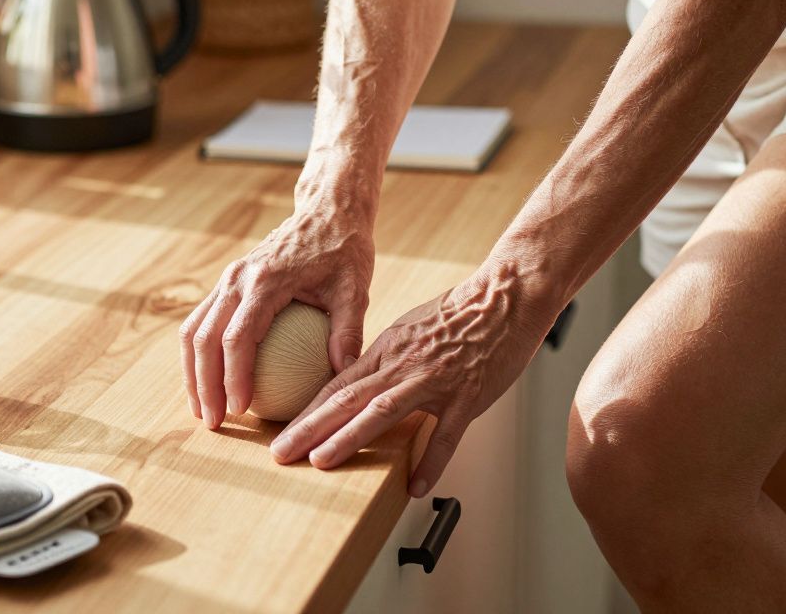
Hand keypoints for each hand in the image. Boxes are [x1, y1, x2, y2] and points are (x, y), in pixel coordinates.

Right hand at [179, 189, 375, 428]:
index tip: (240, 409)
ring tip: (202, 409)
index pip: (239, 337)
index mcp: (266, 281)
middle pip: (204, 337)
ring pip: (193, 330)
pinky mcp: (227, 282)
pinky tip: (210, 383)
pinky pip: (202, 321)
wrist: (326, 211)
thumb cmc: (344, 251)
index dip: (234, 377)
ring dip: (192, 372)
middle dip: (203, 384)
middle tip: (213, 422)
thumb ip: (348, 332)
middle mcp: (237, 279)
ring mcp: (227, 279)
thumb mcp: (355, 289)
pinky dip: (199, 354)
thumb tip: (342, 376)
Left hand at [267, 261, 557, 496]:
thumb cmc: (460, 313)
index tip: (280, 434)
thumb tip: (359, 382)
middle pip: (346, 399)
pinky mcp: (467, 396)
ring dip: (348, 437)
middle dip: (309, 428)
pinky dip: (429, 462)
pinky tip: (415, 487)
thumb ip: (385, 359)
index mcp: (386, 350)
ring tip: (321, 462)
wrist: (505, 298)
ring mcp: (434, 381)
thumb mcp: (410, 330)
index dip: (306, 412)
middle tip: (280, 453)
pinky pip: (445, 435)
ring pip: (382, 412)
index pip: (336, 385)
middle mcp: (402, 365)